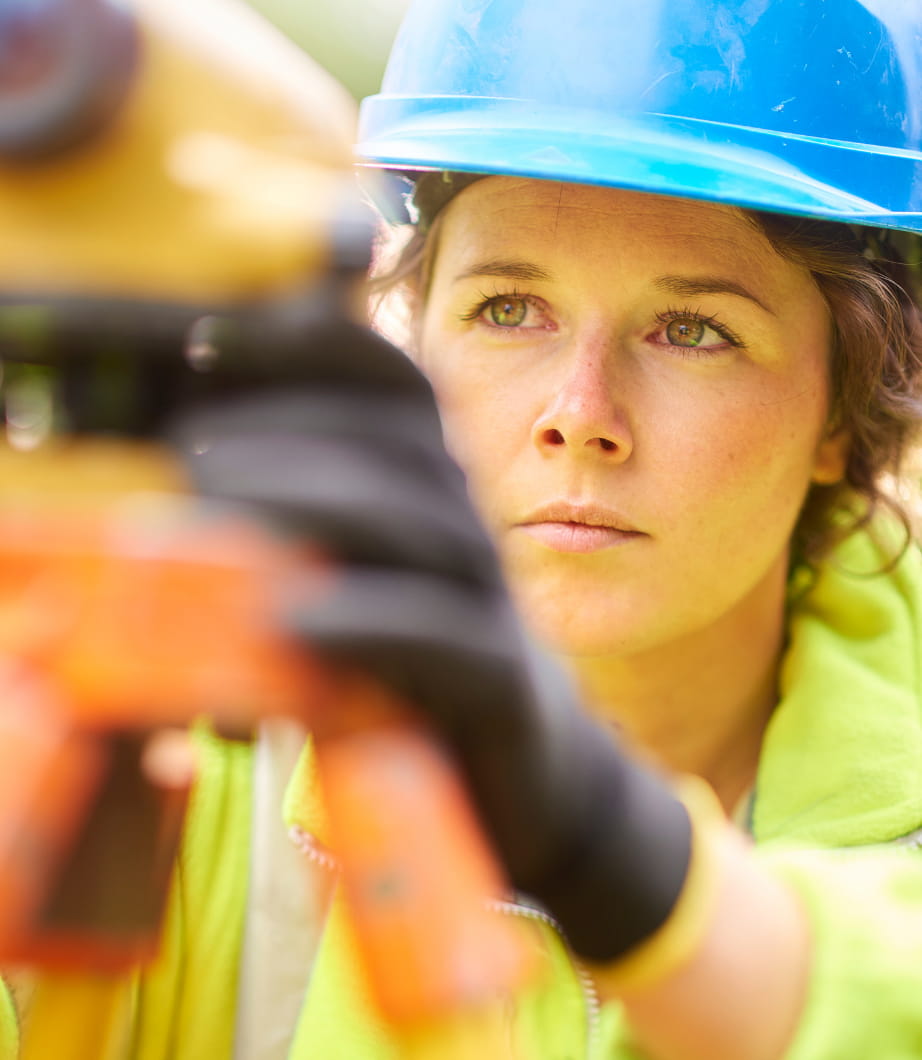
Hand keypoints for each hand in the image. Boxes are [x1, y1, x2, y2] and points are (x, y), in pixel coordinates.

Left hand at [166, 314, 692, 962]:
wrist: (526, 781)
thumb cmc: (410, 678)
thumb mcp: (346, 598)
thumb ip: (281, 553)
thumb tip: (164, 525)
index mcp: (431, 494)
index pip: (395, 386)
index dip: (311, 345)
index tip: (204, 344)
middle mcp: (466, 530)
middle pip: (401, 442)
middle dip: (292, 426)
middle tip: (192, 448)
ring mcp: (490, 605)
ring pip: (420, 526)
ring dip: (314, 501)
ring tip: (219, 501)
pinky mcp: (501, 685)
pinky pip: (446, 640)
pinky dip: (370, 621)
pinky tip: (291, 623)